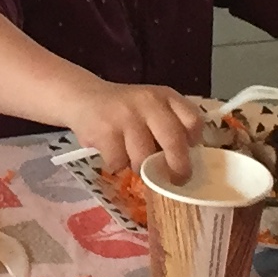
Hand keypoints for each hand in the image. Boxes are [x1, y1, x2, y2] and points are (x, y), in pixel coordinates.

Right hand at [66, 79, 200, 176]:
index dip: (194, 141)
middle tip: (176, 180)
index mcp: (165, 96)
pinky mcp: (105, 132)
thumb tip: (186, 162)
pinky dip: (117, 164)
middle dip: (177, 167)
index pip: (192, 120)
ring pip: (144, 159)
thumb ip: (171, 125)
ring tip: (132, 158)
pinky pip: (119, 163)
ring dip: (139, 167)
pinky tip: (112, 152)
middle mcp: (149, 103)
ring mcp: (126, 117)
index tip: (189, 151)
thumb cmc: (125, 111)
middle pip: (173, 141)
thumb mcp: (152, 107)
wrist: (83, 98)